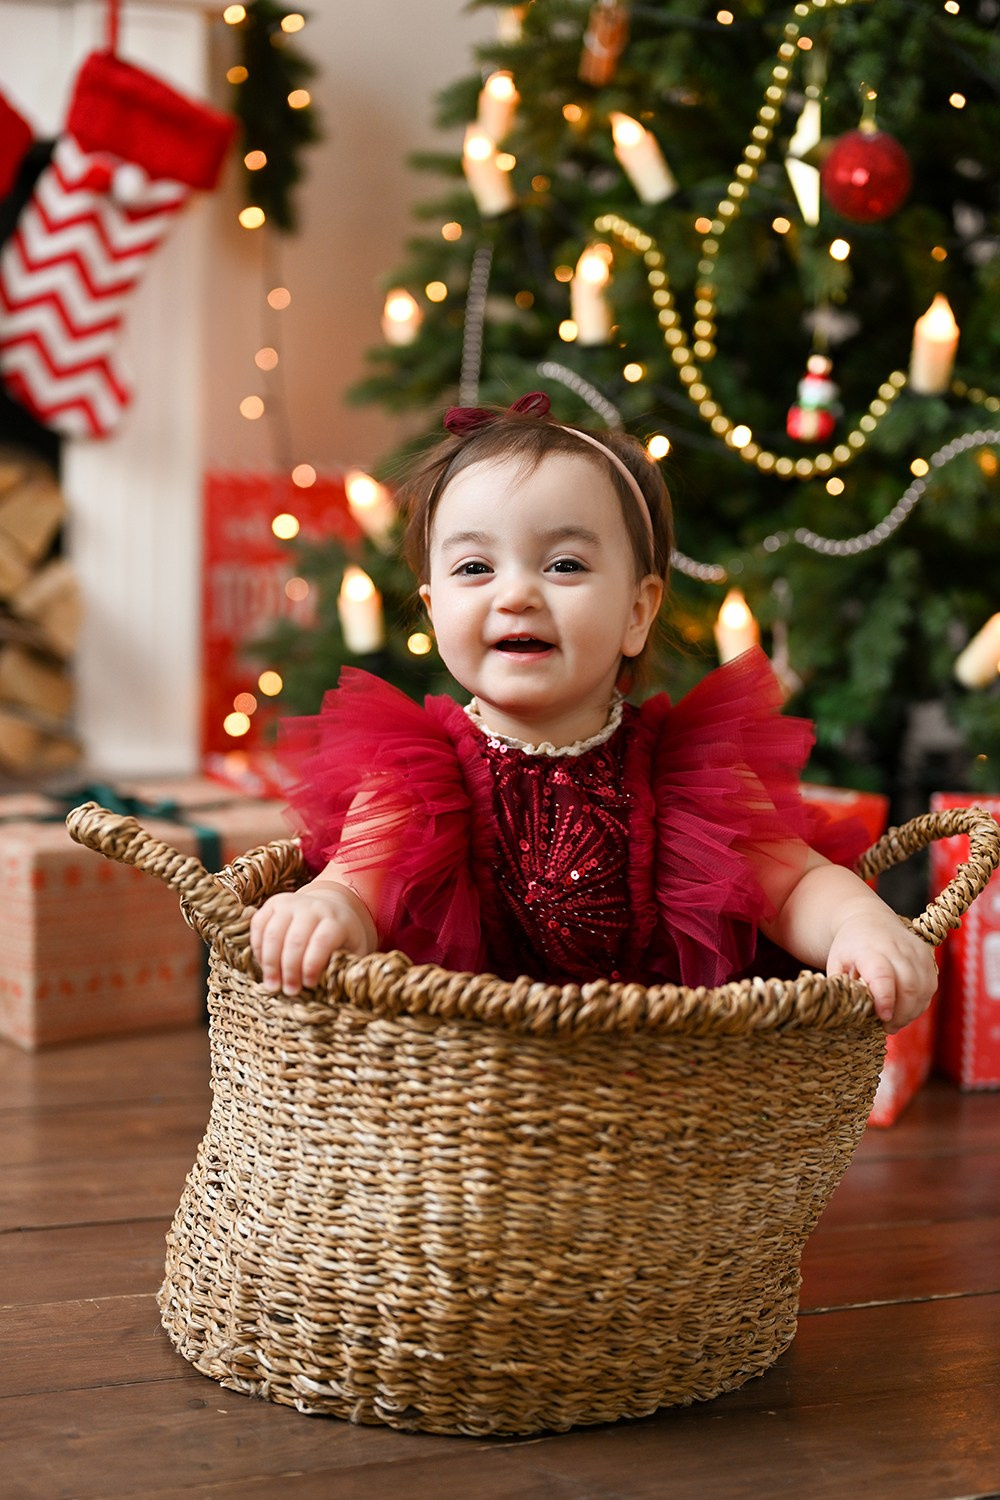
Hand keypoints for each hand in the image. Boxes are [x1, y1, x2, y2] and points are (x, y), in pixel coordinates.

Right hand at [248, 882, 375, 995]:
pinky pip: (258, 924)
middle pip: (295, 939)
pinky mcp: (274, 904)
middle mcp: (313, 908)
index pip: (322, 941)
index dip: (313, 965)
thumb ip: (346, 967)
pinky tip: (263, 965)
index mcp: (336, 920)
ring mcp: (291, 903)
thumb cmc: (344, 937)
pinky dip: (257, 947)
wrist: (333, 907)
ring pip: (273, 933)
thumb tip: (333, 990)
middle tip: (289, 991)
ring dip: (269, 962)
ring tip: (272, 985)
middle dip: (290, 970)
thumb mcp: (354, 951)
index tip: (309, 984)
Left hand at [826, 908, 937, 1032]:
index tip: (883, 1018)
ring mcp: (915, 951)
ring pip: (923, 990)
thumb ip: (843, 989)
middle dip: (901, 1015)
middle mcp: (896, 948)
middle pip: (908, 988)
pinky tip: (906, 1009)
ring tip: (896, 1021)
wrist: (869, 920)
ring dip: (911, 1012)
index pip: (883, 976)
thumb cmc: (850, 947)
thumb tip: (849, 1016)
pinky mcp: (928, 956)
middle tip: (887, 1027)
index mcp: (869, 950)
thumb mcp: (836, 964)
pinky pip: (930, 987)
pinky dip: (920, 1003)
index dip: (886, 1000)